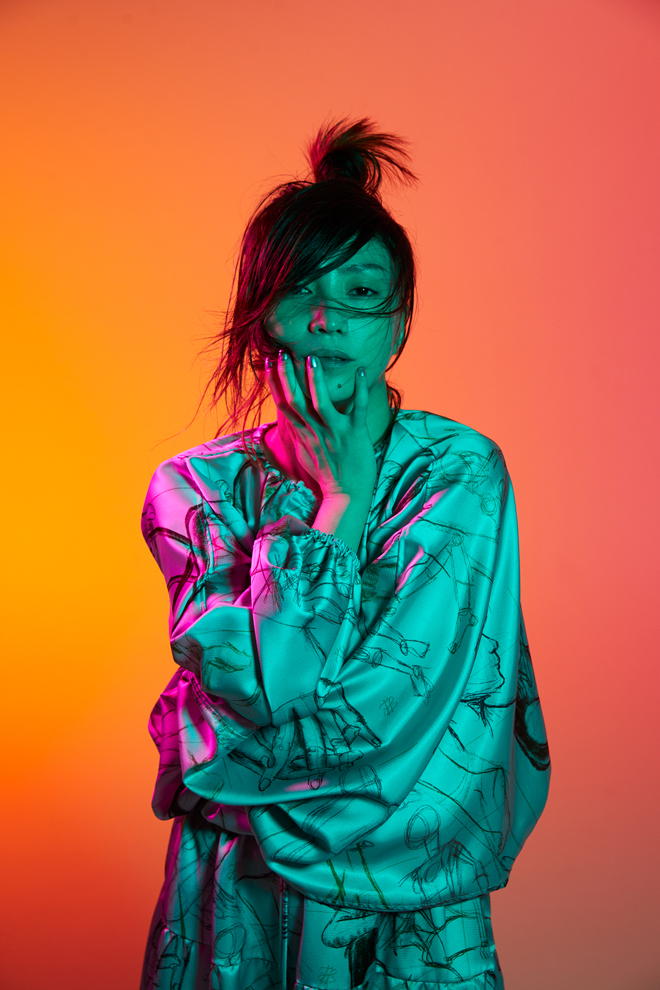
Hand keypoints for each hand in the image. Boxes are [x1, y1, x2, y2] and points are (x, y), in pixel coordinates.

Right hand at [264, 350, 376, 501]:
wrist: (347, 495)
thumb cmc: (327, 475)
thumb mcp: (304, 453)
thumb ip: (298, 433)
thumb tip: (291, 419)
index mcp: (302, 434)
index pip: (283, 404)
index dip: (274, 382)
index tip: (269, 362)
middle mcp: (315, 432)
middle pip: (295, 400)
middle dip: (287, 375)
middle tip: (283, 353)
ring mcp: (334, 433)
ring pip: (320, 403)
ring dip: (316, 381)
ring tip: (312, 359)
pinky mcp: (354, 434)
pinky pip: (357, 409)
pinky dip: (360, 390)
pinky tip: (361, 371)